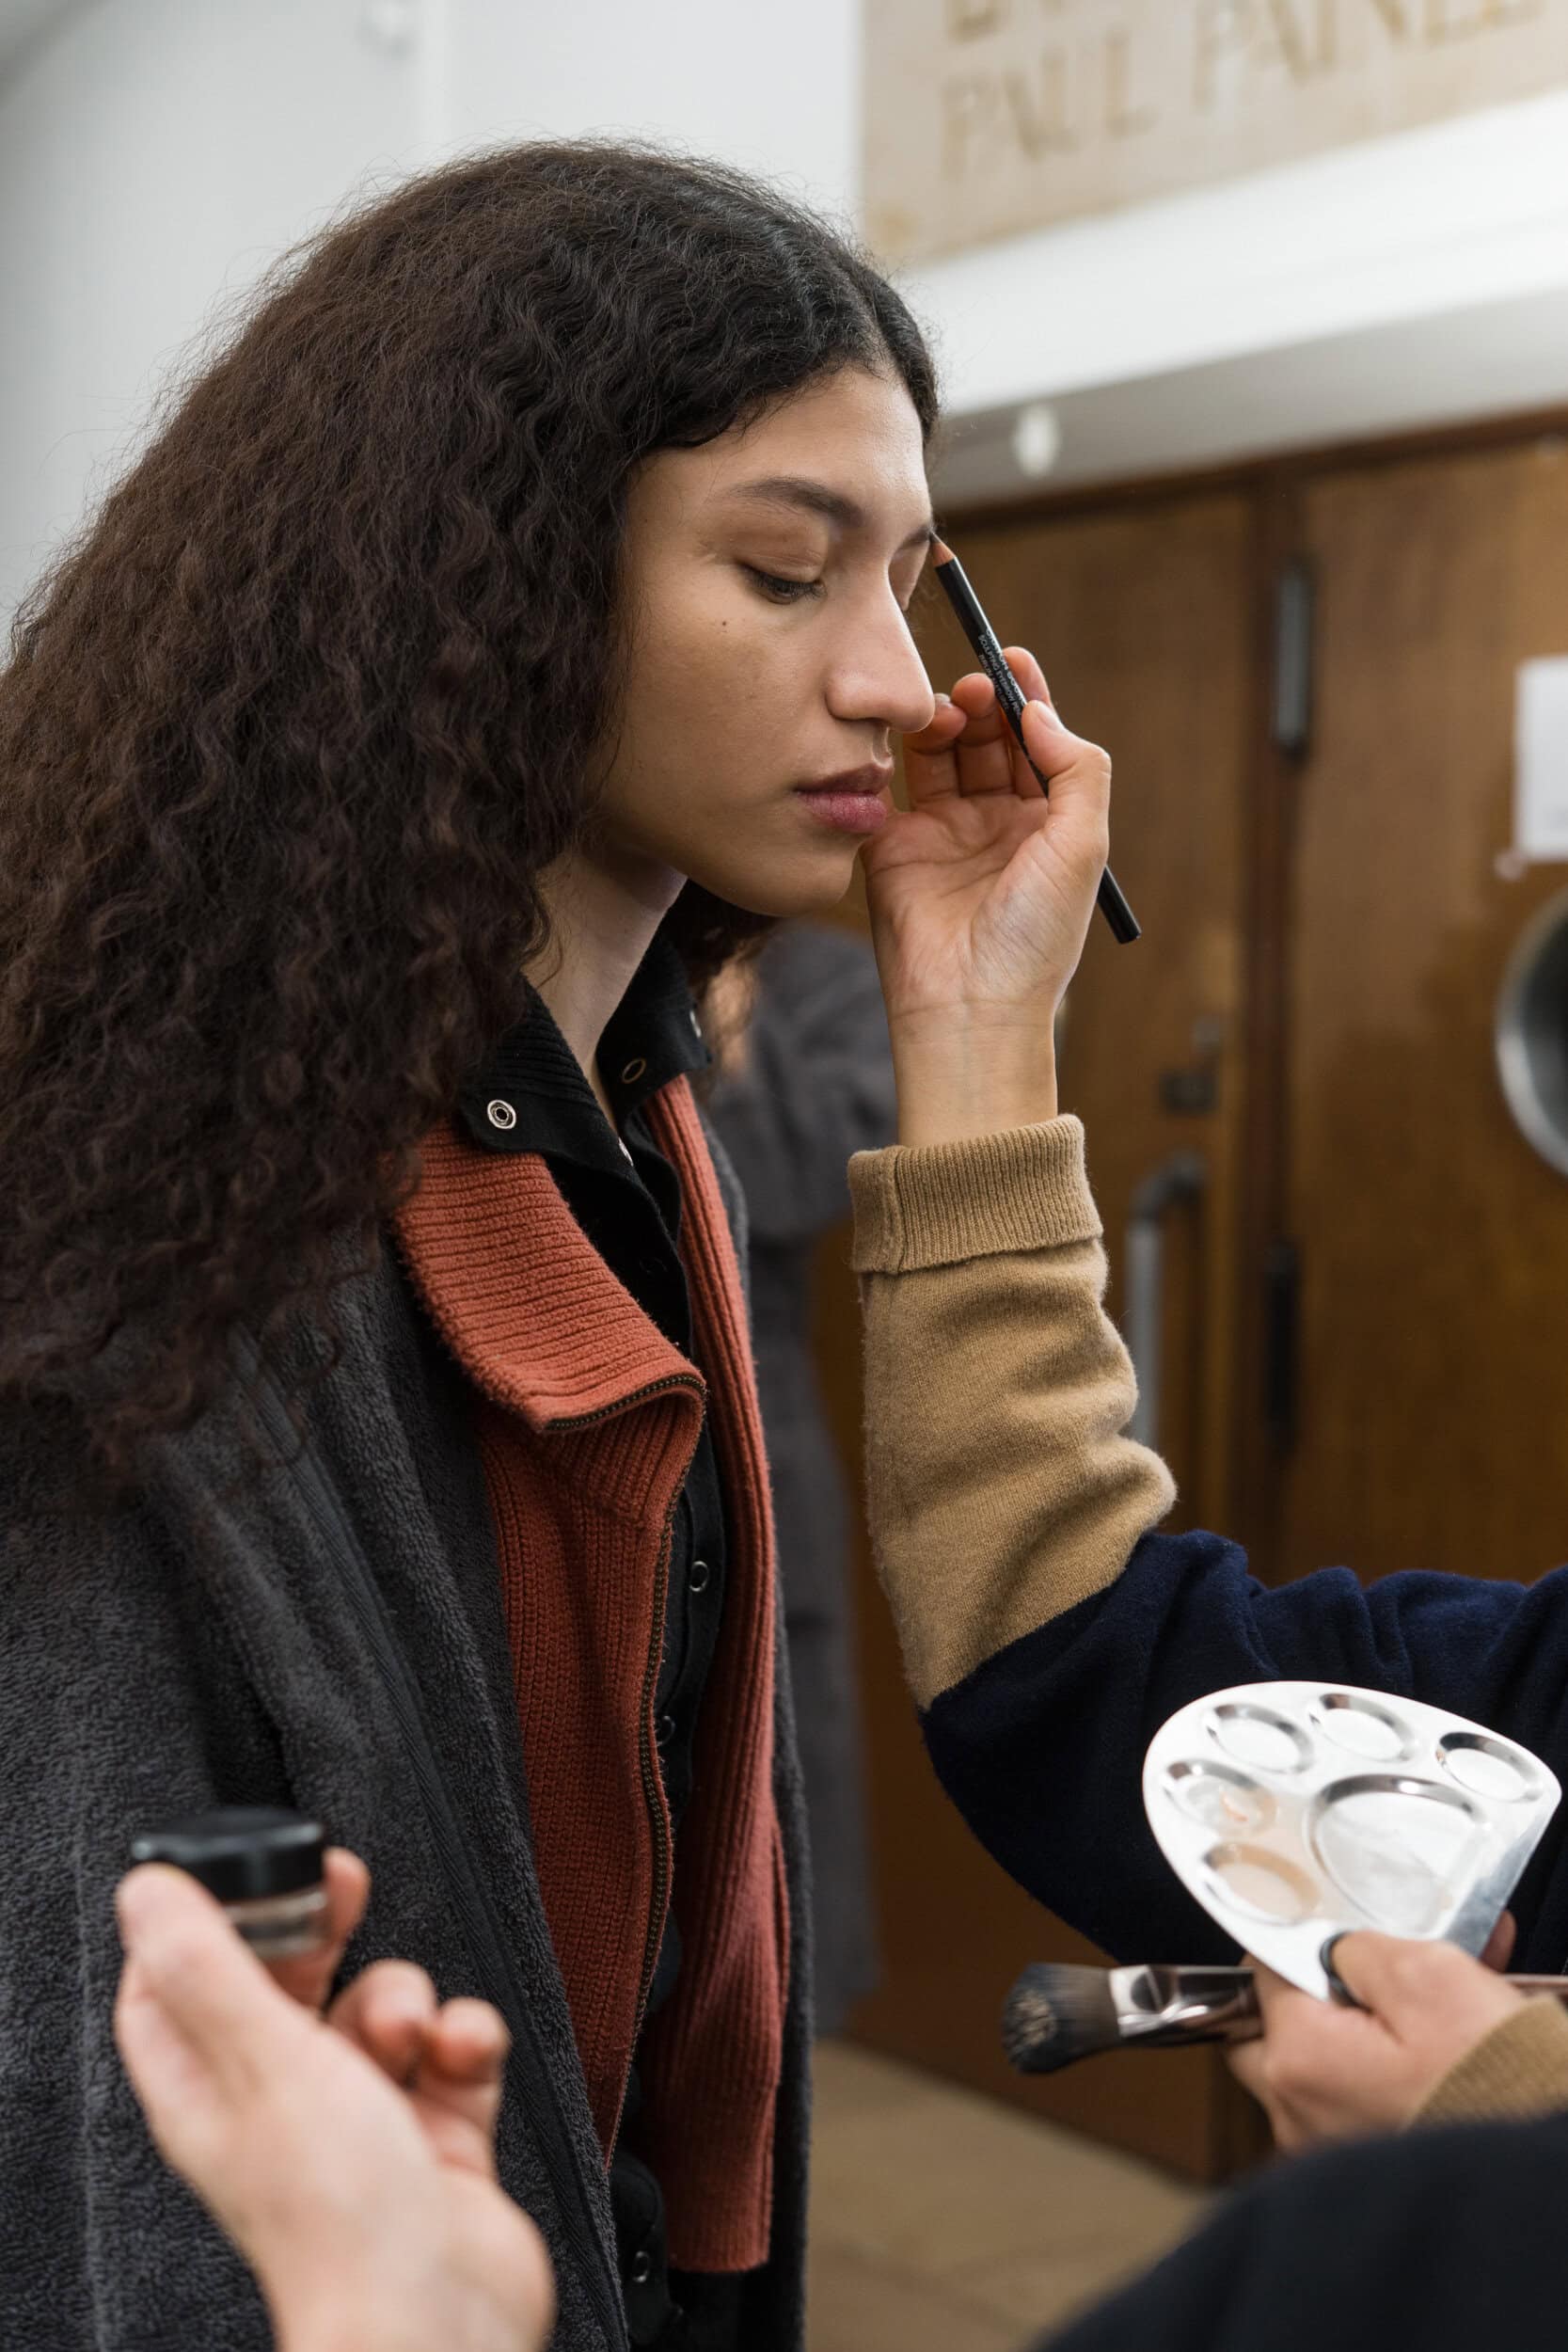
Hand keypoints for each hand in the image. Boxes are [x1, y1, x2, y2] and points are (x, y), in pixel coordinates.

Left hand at [114, 1862, 553, 2351]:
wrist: (441, 2316)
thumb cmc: (340, 2219)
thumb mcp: (266, 2063)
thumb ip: (213, 1966)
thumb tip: (148, 1891)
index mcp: (209, 2093)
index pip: (174, 1991)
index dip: (203, 1924)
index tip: (246, 1873)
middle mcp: (278, 2106)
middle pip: (284, 1986)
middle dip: (320, 1930)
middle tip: (343, 1887)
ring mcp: (360, 2121)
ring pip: (377, 2010)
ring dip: (404, 1996)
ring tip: (410, 2030)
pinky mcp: (433, 2138)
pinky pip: (449, 2052)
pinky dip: (465, 2038)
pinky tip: (463, 2051)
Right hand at [861, 650, 1110, 1144]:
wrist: (967, 1004)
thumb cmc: (1034, 936)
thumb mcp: (1083, 845)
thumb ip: (1077, 768)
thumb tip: (1040, 712)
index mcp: (1048, 825)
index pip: (1037, 743)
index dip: (1028, 697)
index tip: (1013, 658)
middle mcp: (997, 825)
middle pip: (988, 739)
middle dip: (984, 703)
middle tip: (975, 687)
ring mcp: (944, 834)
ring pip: (941, 753)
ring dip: (944, 721)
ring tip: (946, 711)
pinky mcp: (895, 847)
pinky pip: (891, 785)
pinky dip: (896, 752)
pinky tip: (905, 736)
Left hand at [1228, 1916, 1522, 2153]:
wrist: (1541, 2170)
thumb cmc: (1492, 2078)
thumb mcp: (1427, 1975)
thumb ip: (1356, 1948)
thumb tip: (1331, 1948)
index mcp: (1298, 2059)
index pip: (1258, 1975)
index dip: (1300, 1948)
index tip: (1338, 1944)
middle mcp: (1297, 2114)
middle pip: (1268, 2031)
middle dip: (1305, 1999)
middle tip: (1356, 1984)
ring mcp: (1327, 2148)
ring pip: (1314, 2069)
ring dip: (1353, 2036)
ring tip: (1416, 2012)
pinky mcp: (1364, 2166)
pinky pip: (1351, 2104)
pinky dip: (1381, 2073)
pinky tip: (1430, 2049)